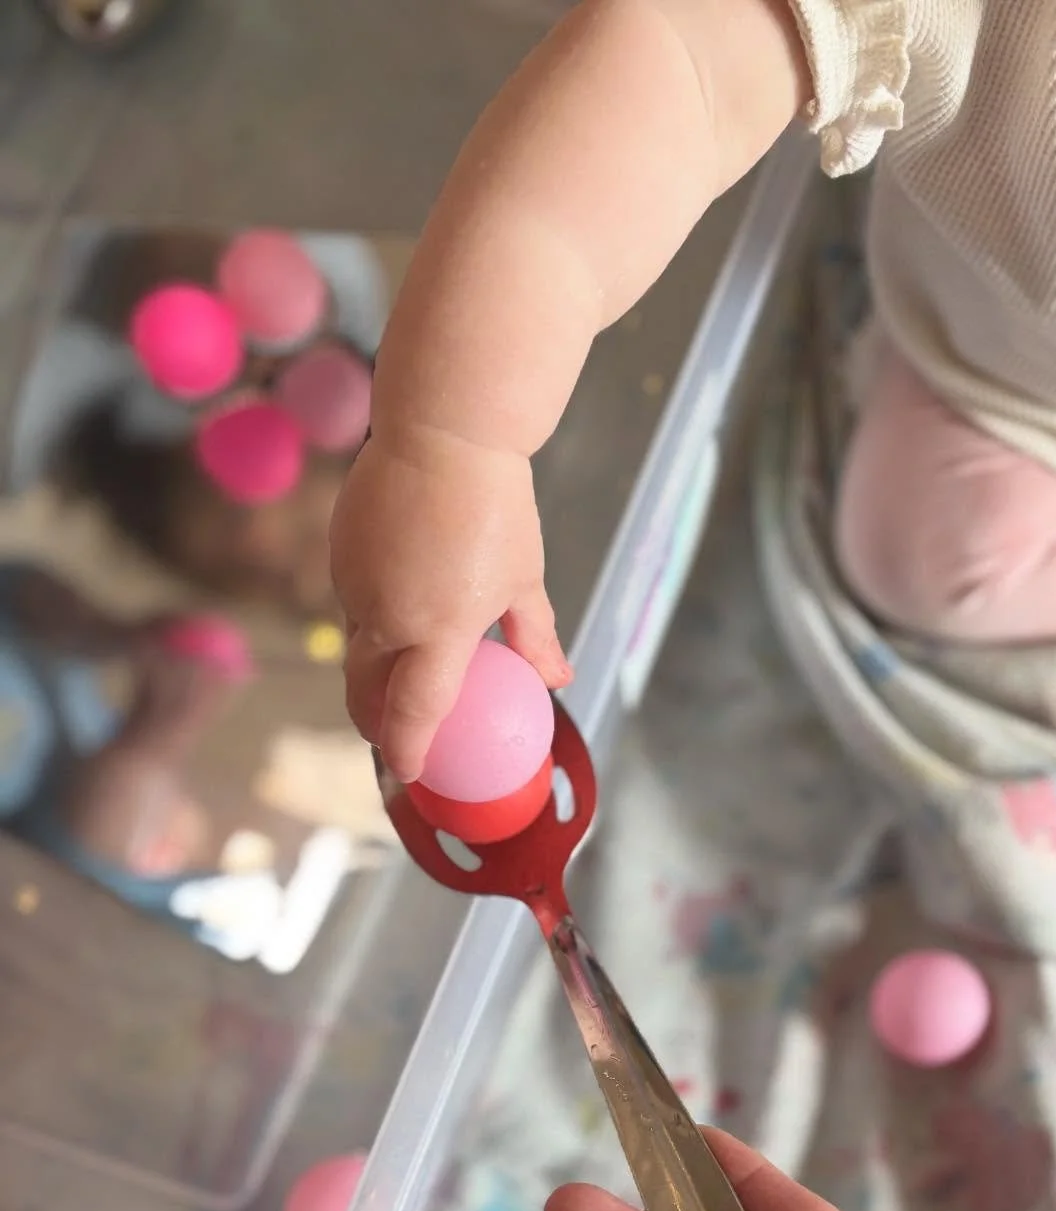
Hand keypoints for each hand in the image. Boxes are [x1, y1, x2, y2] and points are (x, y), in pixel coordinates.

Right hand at [330, 429, 569, 782]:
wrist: (442, 429)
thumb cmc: (494, 504)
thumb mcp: (523, 577)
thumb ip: (533, 636)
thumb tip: (556, 679)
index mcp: (438, 631)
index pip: (413, 714)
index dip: (408, 752)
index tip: (411, 774)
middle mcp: (388, 617)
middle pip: (365, 693)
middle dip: (375, 723)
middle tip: (395, 736)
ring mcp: (354, 585)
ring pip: (357, 648)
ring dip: (375, 670)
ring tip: (401, 672)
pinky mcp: (339, 555)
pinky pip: (351, 604)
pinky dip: (372, 619)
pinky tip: (399, 604)